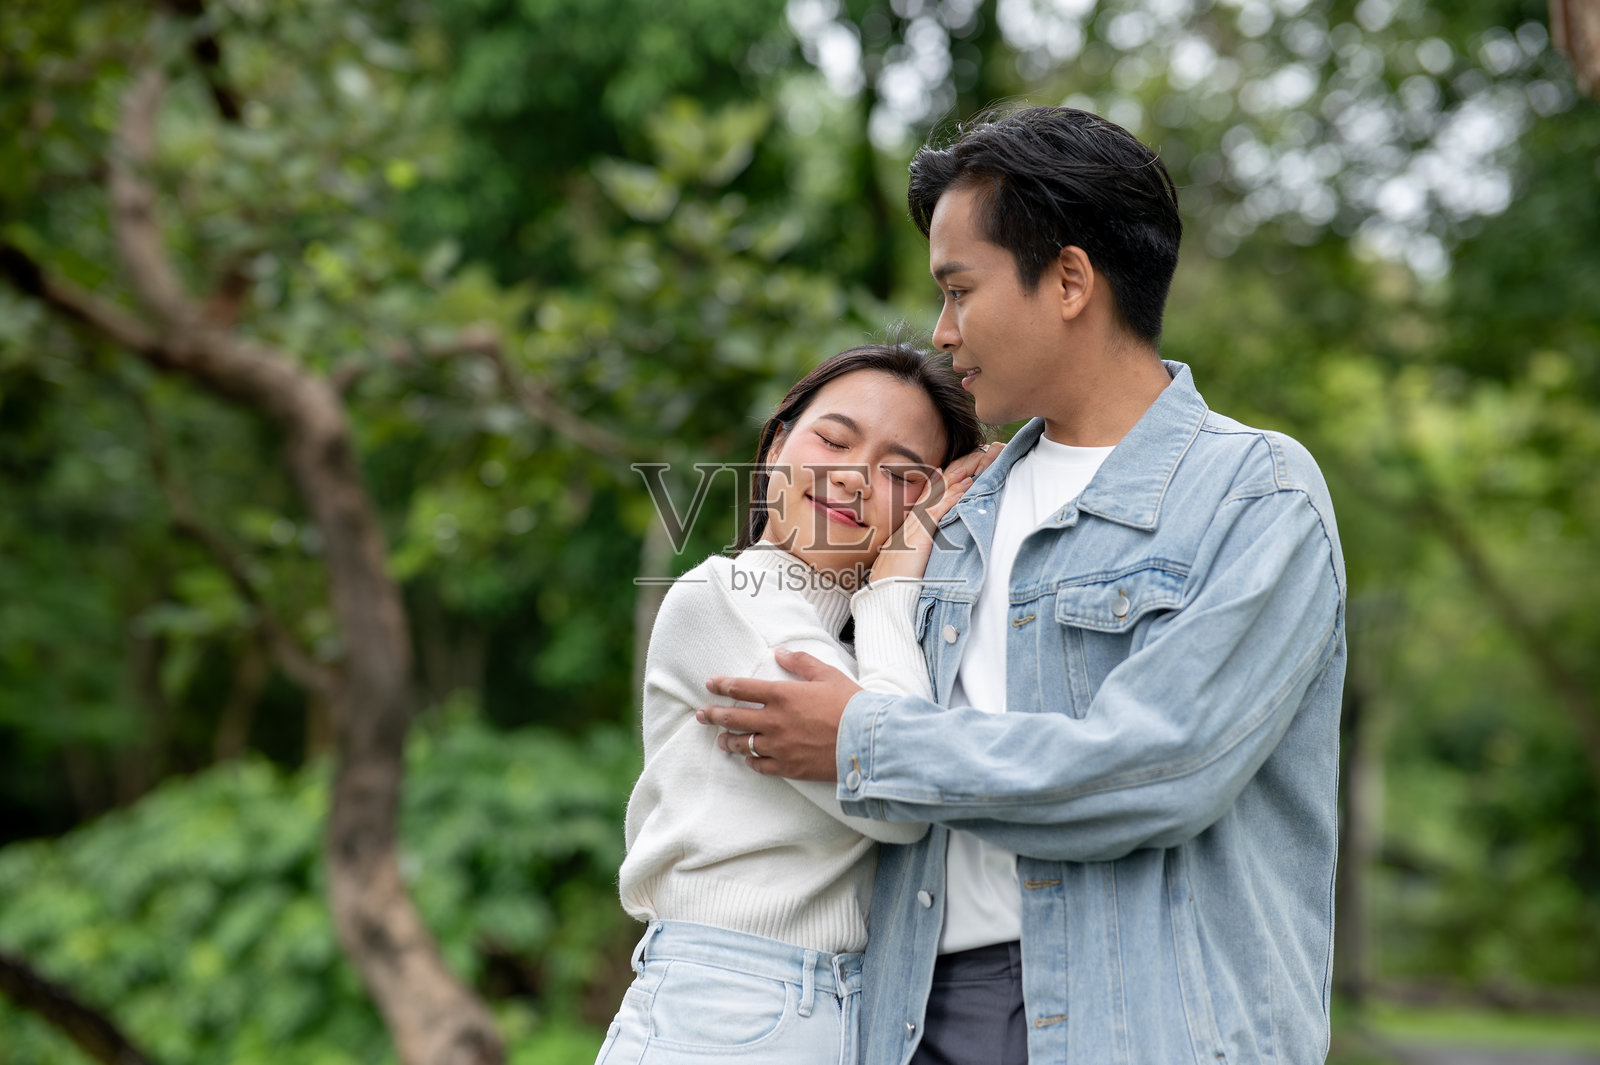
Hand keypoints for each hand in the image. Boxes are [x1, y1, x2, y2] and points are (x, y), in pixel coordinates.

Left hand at [696, 649, 861, 779]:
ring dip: (728, 741)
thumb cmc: (851, 704)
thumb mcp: (828, 675)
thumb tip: (780, 654)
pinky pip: (761, 766)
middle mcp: (774, 721)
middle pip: (734, 718)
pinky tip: (748, 760)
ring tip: (720, 740)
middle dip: (714, 715)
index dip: (723, 685)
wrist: (867, 741)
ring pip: (743, 744)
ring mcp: (779, 746)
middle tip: (702, 714)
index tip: (710, 684)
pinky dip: (751, 762)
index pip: (743, 688)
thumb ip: (802, 663)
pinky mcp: (789, 767)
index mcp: (783, 695)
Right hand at [870, 440, 1003, 582]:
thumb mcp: (898, 572)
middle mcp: (905, 529)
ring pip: (933, 502)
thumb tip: (913, 564)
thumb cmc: (890, 592)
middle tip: (958, 467)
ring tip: (966, 473)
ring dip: (951, 486)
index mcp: (900, 536)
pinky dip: (950, 499)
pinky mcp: (919, 539)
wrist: (883, 599)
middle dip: (943, 482)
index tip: (940, 477)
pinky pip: (937, 513)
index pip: (918, 508)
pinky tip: (963, 490)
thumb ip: (907, 563)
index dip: (930, 491)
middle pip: (926, 499)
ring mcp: (911, 532)